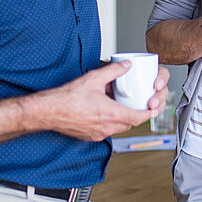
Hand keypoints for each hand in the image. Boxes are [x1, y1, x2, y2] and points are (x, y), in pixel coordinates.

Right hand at [0, 61, 170, 143]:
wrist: (47, 112)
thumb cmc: (67, 98)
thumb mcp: (93, 78)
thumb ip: (113, 71)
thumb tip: (126, 66)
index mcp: (111, 114)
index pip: (138, 118)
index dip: (149, 113)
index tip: (153, 108)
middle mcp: (107, 127)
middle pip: (130, 124)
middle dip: (136, 115)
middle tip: (139, 105)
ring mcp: (98, 133)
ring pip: (118, 128)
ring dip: (122, 119)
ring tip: (122, 107)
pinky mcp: (89, 136)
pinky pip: (106, 131)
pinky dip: (109, 123)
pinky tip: (104, 112)